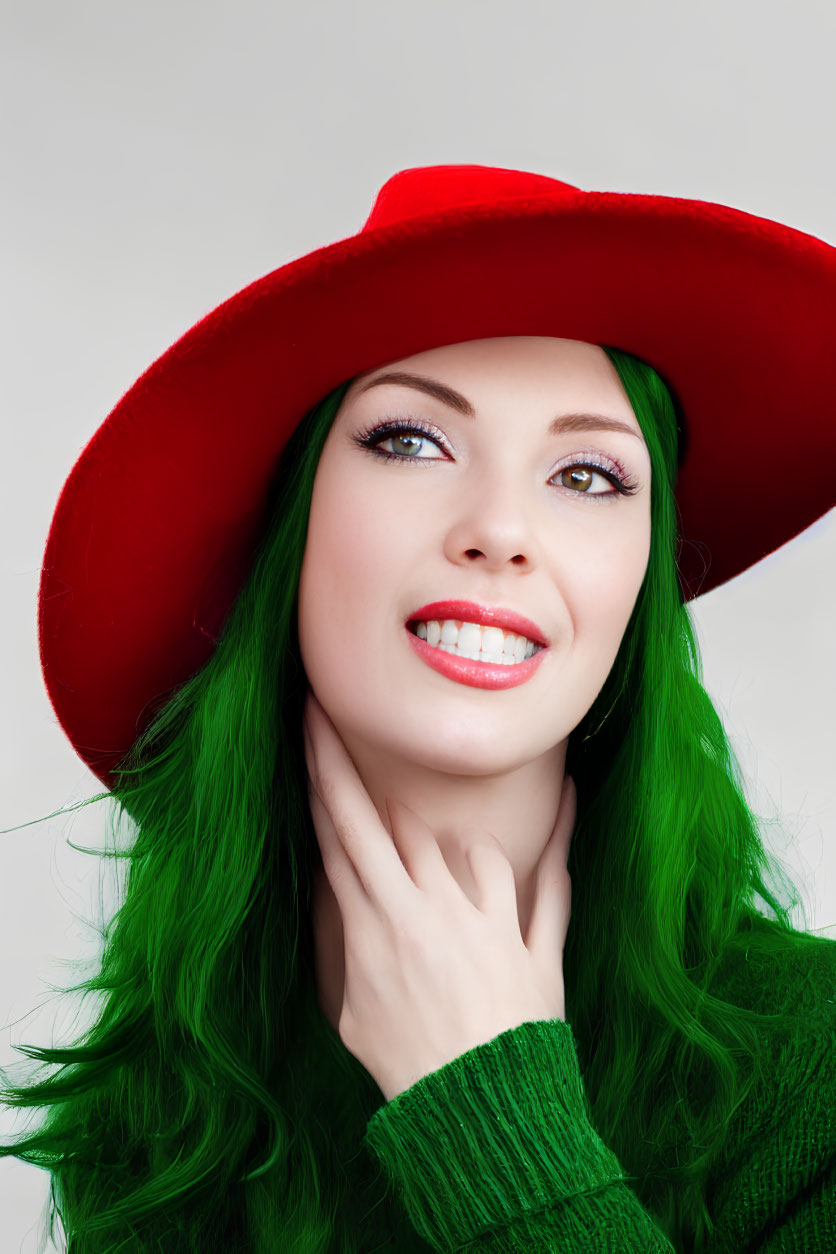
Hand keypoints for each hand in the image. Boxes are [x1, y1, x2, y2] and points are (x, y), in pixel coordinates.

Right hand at [303, 689, 576, 1102]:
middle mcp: (429, 907)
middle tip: (344, 719)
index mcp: (377, 923)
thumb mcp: (352, 1013)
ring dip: (458, 846)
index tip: (313, 718)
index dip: (322, 769)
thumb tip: (355, 913)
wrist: (475, 1115)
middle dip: (358, 767)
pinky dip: (563, 837)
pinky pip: (554, 881)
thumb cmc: (406, 1071)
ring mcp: (486, 919)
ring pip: (469, 848)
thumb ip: (354, 950)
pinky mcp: (535, 941)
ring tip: (453, 862)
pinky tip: (572, 794)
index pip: (339, 831)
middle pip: (388, 822)